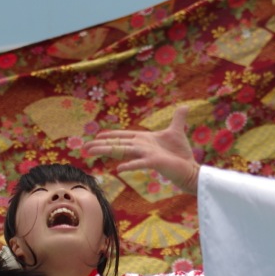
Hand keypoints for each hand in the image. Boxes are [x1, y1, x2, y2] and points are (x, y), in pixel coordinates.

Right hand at [84, 106, 199, 192]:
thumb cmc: (181, 153)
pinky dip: (129, 165)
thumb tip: (185, 106)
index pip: (124, 136)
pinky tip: (119, 170)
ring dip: (107, 151)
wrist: (190, 169)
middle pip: (118, 144)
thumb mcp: (177, 131)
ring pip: (123, 151)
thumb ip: (178, 118)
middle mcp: (141, 147)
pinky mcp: (154, 162)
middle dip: (101, 144)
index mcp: (143, 140)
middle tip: (84, 147)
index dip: (111, 135)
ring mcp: (146, 155)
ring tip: (91, 152)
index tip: (97, 135)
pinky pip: (139, 163)